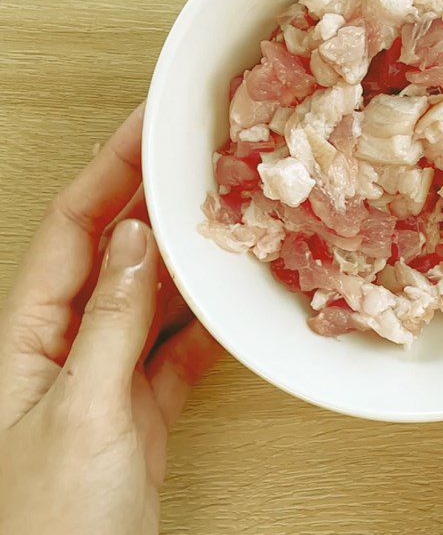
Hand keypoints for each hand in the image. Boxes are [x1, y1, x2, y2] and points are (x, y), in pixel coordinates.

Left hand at [0, 106, 221, 534]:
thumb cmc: (47, 521)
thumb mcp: (81, 409)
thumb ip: (111, 321)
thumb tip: (136, 239)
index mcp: (28, 333)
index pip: (73, 228)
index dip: (109, 171)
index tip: (148, 128)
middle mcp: (66, 342)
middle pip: (116, 251)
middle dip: (154, 201)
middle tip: (199, 160)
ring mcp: (108, 373)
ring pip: (155, 295)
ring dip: (189, 258)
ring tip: (227, 215)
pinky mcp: (144, 403)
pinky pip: (180, 345)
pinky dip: (209, 322)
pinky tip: (234, 300)